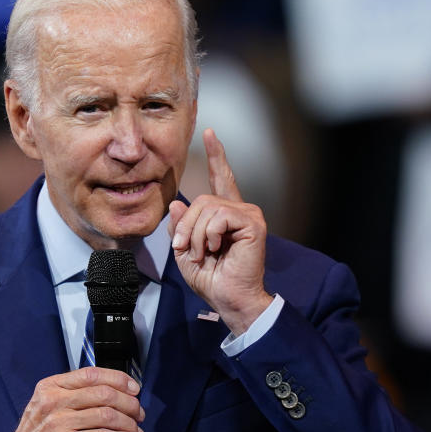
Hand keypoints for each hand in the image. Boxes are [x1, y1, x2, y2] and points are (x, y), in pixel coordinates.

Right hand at [8, 367, 144, 431]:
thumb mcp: (46, 405)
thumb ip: (73, 394)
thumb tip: (112, 389)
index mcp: (50, 386)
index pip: (91, 374)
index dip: (118, 378)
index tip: (133, 387)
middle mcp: (53, 401)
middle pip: (103, 394)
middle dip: (128, 403)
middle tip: (138, 412)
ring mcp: (59, 423)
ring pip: (106, 415)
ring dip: (128, 422)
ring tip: (136, 428)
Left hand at [168, 128, 272, 334]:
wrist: (228, 298)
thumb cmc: (210, 278)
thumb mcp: (184, 250)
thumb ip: (181, 226)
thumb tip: (177, 204)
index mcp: (225, 214)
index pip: (221, 178)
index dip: (216, 156)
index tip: (210, 133)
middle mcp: (240, 209)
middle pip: (202, 199)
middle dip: (185, 225)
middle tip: (183, 248)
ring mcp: (248, 215)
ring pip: (207, 207)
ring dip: (195, 234)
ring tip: (201, 253)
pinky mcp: (253, 223)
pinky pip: (219, 216)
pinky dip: (208, 234)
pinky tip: (215, 248)